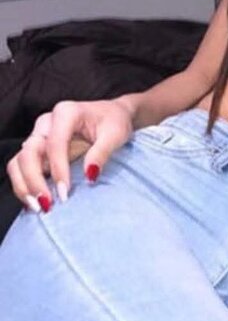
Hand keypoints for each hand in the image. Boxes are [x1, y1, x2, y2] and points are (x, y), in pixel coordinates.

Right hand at [5, 98, 134, 211]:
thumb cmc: (114, 121)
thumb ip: (102, 153)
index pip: (54, 144)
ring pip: (19, 161)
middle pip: (29, 153)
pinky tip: (34, 202)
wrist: (113, 115)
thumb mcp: (115, 134)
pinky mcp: (38, 149)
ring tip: (38, 207)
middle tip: (47, 204)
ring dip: (24, 185)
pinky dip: (24, 185)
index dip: (57, 170)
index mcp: (66, 113)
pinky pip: (22, 167)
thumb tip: (90, 176)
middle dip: (34, 181)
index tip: (65, 193)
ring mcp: (39, 135)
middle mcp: (47, 123)